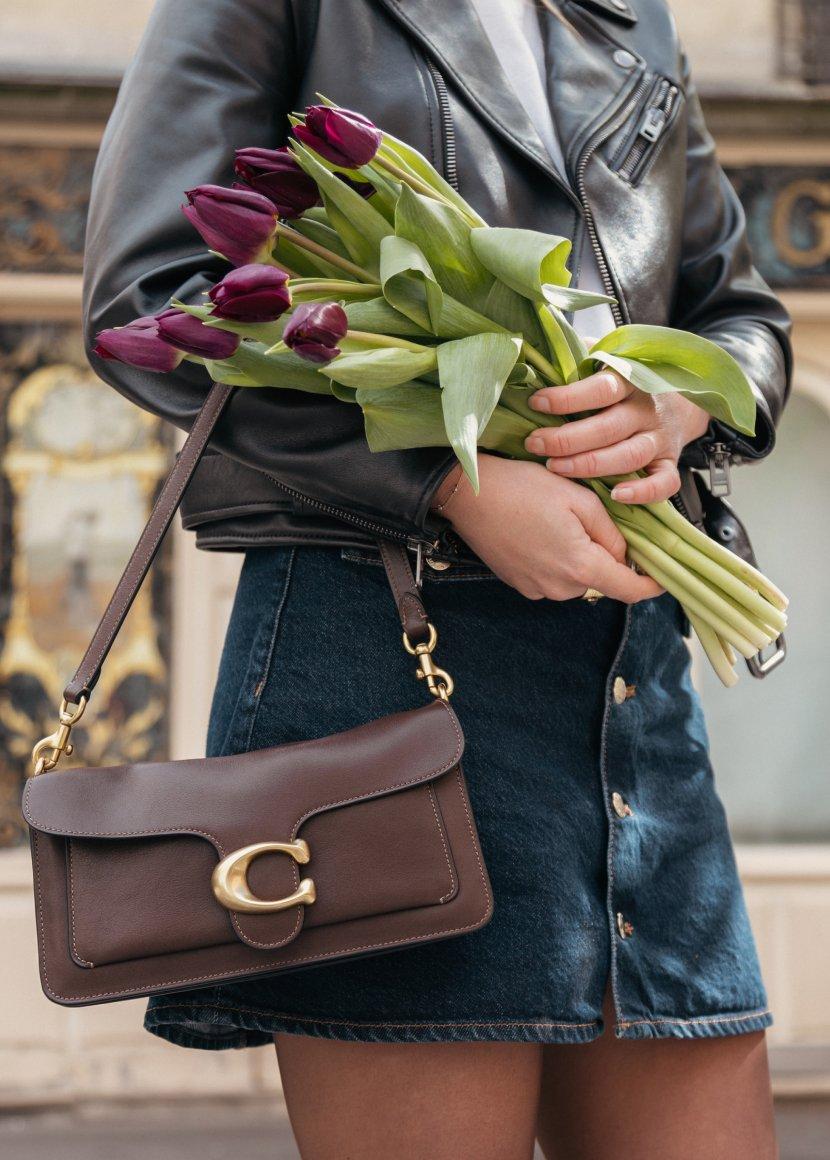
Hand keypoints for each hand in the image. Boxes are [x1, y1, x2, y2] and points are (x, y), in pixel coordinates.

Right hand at [432, 454, 662, 603]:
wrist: (468, 494)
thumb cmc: (522, 489)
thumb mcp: (580, 498)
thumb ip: (611, 532)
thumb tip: (624, 554)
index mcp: (581, 567)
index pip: (630, 589)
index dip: (653, 584)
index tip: (664, 574)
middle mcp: (559, 588)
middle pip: (601, 579)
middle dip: (606, 556)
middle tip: (593, 520)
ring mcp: (536, 589)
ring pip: (576, 577)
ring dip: (579, 556)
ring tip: (560, 521)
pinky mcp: (519, 584)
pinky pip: (552, 576)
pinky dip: (555, 558)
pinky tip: (541, 531)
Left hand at [524, 370, 710, 504]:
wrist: (680, 401)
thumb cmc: (626, 384)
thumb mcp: (607, 361)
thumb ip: (578, 358)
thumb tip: (537, 356)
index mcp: (631, 380)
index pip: (602, 388)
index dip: (567, 398)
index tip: (536, 403)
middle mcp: (647, 410)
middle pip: (609, 427)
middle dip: (566, 439)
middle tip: (534, 443)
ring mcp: (660, 438)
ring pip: (629, 456)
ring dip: (589, 465)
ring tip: (554, 467)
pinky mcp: (669, 463)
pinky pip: (665, 483)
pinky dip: (643, 492)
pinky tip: (615, 496)